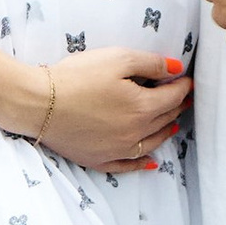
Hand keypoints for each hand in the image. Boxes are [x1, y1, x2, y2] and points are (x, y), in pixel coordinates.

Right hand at [34, 45, 191, 171]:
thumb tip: (177, 68)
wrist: (39, 104)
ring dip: (166, 132)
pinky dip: (142, 163)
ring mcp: (117, 150)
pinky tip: (150, 162)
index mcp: (142, 107)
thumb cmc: (77, 77)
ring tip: (174, 124)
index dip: (182, 86)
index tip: (187, 79)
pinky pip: (127, 165)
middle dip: (176, 106)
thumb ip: (151, 63)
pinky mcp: (99, 159)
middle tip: (183, 98)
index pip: (172, 96)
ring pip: (151, 143)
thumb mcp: (117, 58)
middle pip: (164, 119)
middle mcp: (135, 133)